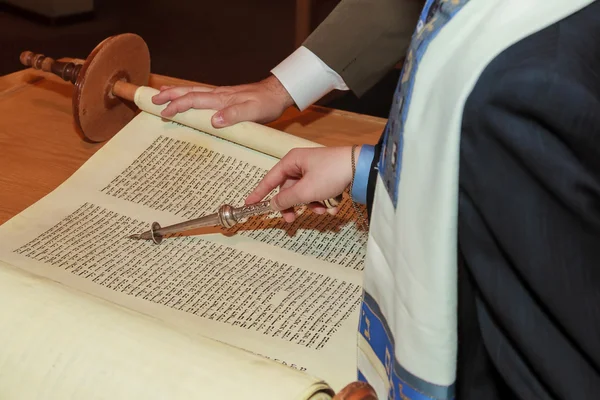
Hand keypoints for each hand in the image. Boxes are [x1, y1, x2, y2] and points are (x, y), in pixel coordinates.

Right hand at [151, 75, 294, 127]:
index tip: (163, 112)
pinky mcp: (226, 98)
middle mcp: (218, 95)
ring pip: (194, 92)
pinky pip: (202, 96)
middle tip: (152, 99)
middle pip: (189, 92)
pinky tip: (188, 99)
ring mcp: (221, 96)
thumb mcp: (253, 112)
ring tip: (162, 94)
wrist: (277, 93)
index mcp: (221, 99)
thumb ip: (234, 116)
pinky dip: (190, 96)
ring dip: (177, 93)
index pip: (194, 101)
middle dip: (170, 95)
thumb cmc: (266, 103)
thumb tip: (214, 121)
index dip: (178, 106)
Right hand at [245, 146, 356, 222]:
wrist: (361, 169)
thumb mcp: (305, 190)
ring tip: (323, 209)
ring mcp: (316, 171)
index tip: (249, 204)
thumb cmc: (331, 174)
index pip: (270, 179)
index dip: (259, 192)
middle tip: (292, 220)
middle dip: (294, 205)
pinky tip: (334, 205)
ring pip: (305, 194)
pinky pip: (319, 193)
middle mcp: (302, 164)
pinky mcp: (329, 178)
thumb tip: (273, 204)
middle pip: (289, 190)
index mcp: (292, 161)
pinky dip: (324, 201)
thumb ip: (286, 199)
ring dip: (312, 205)